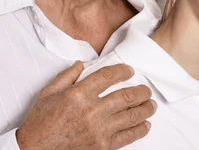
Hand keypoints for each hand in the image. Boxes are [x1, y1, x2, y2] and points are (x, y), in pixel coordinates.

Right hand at [16, 61, 156, 149]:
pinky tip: (145, 125)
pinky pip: (128, 136)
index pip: (108, 76)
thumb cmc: (40, 124)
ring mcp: (99, 129)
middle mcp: (91, 110)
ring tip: (151, 105)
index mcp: (78, 94)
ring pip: (132, 115)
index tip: (129, 71)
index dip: (123, 71)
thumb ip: (66, 77)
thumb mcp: (47, 94)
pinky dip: (140, 129)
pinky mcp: (103, 146)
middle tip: (146, 90)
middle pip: (126, 96)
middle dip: (141, 91)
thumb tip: (82, 64)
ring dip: (146, 108)